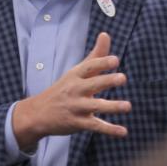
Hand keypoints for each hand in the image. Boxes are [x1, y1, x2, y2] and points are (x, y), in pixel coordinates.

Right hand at [12, 32, 130, 150]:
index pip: (89, 67)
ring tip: (128, 106)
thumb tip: (106, 34)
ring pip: (96, 106)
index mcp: (75, 76)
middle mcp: (75, 90)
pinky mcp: (78, 123)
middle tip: (123, 78)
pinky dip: (110, 129)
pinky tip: (123, 131)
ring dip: (112, 106)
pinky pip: (95, 126)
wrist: (38, 113)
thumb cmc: (63, 89)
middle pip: (93, 84)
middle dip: (107, 81)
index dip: (102, 63)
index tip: (115, 60)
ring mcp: (76, 107)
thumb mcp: (76, 71)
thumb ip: (95, 55)